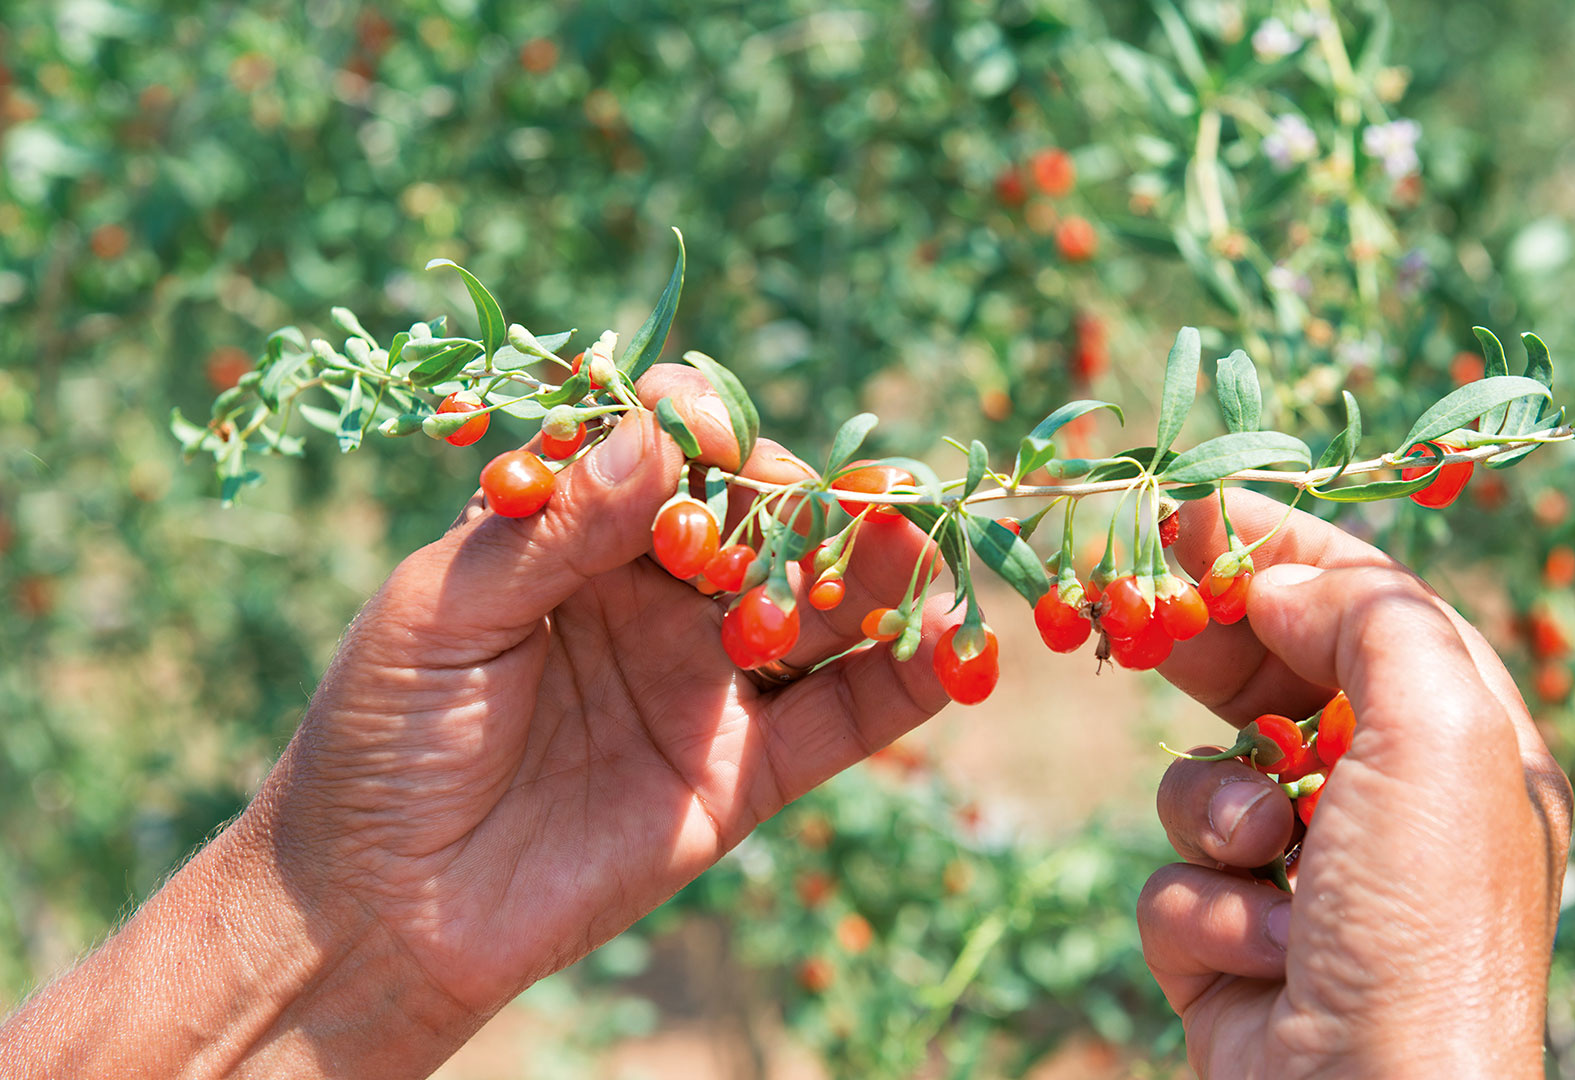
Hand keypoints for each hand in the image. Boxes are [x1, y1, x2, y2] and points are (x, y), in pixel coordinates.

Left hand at [277, 365, 961, 1004]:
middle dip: (816, 503)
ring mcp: (705, 682)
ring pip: (817, 613)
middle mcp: (654, 598)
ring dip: (885, 577)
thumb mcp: (444, 615)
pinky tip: (960, 647)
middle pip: (763, 527)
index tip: (719, 431)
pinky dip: (907, 683)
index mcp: (572, 538)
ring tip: (934, 549)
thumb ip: (554, 529)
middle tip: (869, 494)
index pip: (664, 459)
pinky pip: (841, 719)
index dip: (702, 433)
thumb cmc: (379, 742)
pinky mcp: (744, 772)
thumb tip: (657, 437)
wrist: (379, 914)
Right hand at [1137, 490, 1572, 1077]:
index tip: (1195, 510)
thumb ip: (1370, 618)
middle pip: (1278, 679)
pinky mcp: (1236, 949)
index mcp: (1469, 749)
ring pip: (1206, 781)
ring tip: (1264, 860)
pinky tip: (1262, 958)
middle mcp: (1393, 808)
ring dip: (1218, 812)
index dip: (1286, 552)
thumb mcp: (1439, 733)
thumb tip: (1282, 584)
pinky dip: (1204, 911)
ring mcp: (1310, 881)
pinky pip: (1177, 879)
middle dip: (1217, 651)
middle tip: (1142, 607)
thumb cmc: (1426, 922)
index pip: (1372, 610)